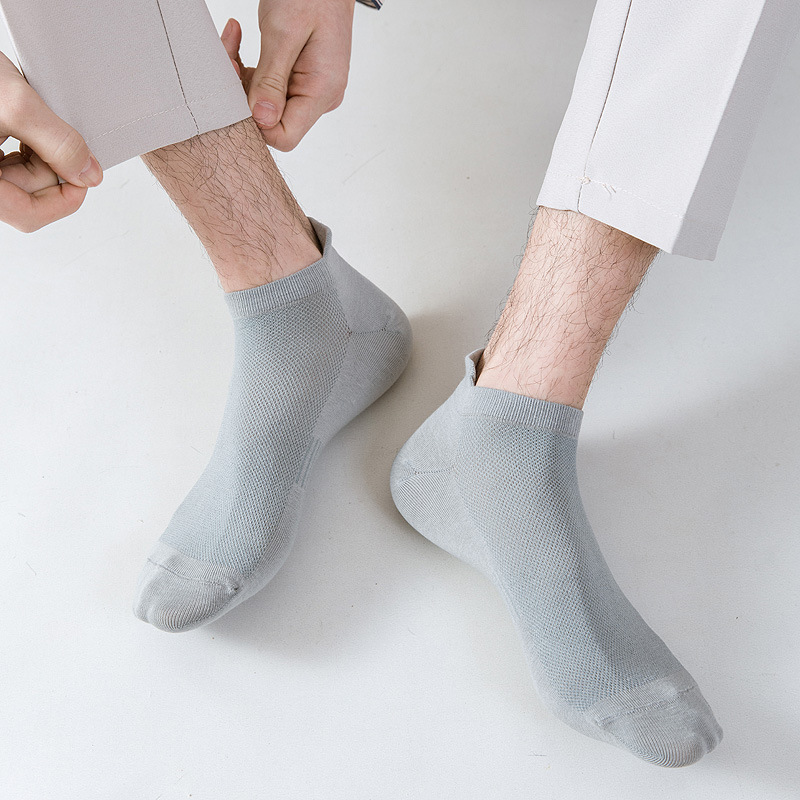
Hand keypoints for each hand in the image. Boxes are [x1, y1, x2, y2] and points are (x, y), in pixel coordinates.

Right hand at [0, 52, 102, 232]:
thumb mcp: (16, 105)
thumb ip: (57, 143)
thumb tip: (88, 175)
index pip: (29, 215)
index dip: (64, 199)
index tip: (83, 176)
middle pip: (29, 196)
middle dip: (48, 166)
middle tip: (47, 132)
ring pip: (23, 179)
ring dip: (38, 153)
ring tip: (27, 122)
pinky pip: (12, 162)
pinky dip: (27, 145)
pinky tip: (22, 125)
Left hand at [220, 0, 355, 150]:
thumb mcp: (284, 33)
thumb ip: (272, 80)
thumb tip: (262, 120)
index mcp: (322, 91)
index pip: (285, 136)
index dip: (255, 122)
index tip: (235, 91)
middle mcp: (320, 96)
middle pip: (272, 120)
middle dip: (242, 95)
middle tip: (225, 58)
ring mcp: (310, 88)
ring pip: (265, 103)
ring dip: (240, 77)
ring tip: (229, 42)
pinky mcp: (298, 77)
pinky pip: (267, 86)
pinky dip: (247, 67)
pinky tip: (237, 39)